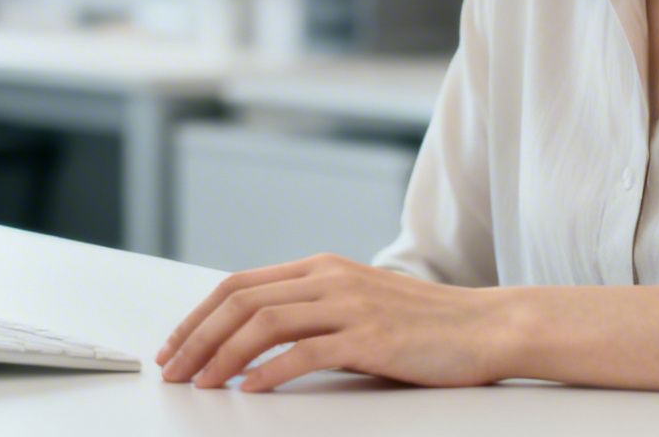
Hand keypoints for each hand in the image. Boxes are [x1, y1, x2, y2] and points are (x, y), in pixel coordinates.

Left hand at [155, 253, 511, 392]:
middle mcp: (329, 278)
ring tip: (200, 384)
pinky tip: (249, 391)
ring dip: (221, 355)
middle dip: (197, 337)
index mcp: (321, 267)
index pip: (240, 284)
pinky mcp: (369, 336)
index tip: (174, 346)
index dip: (198, 315)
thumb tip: (256, 340)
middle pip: (241, 301)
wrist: (486, 326)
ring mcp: (349, 304)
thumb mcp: (359, 304)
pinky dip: (268, 372)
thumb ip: (314, 311)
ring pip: (264, 323)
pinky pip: (304, 352)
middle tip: (173, 370)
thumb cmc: (424, 325)